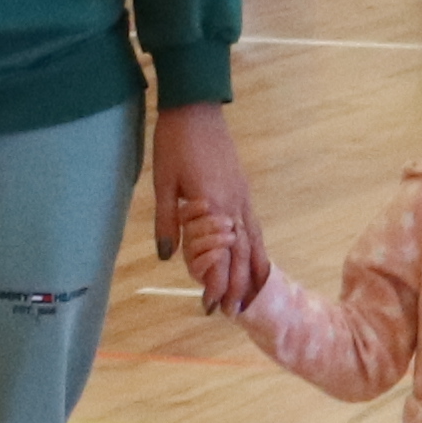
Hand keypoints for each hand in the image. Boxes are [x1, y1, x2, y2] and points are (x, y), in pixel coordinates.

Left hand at [153, 102, 259, 315]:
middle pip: (242, 256)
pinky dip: (258, 251)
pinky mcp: (244, 191)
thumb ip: (168, 222)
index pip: (219, 256)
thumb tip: (168, 257)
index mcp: (213, 207)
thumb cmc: (175, 144)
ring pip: (254, 244)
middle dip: (237, 286)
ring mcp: (243, 199)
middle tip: (231, 313)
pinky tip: (256, 262)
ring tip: (249, 298)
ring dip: (252, 273)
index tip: (210, 307)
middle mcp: (234, 207)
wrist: (196, 109)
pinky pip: (255, 229)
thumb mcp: (163, 183)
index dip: (216, 284)